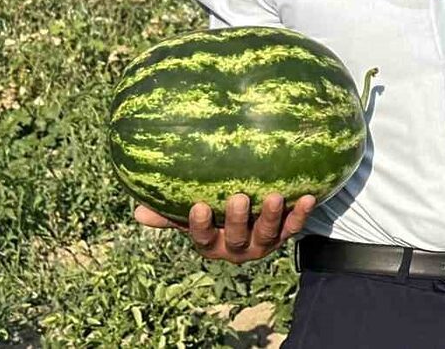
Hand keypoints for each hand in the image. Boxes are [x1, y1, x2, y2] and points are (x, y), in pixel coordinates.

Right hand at [133, 193, 316, 263]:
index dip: (200, 225)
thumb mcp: (193, 216)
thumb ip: (168, 213)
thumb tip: (136, 212)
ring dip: (270, 216)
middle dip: (237, 220)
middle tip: (237, 198)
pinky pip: (294, 226)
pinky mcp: (284, 235)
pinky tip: (307, 196)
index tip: (198, 207)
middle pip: (237, 238)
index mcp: (212, 243)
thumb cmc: (215, 214)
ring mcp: (262, 243)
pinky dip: (301, 214)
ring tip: (273, 196)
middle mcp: (237, 248)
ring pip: (267, 234)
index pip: (202, 238)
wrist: (255, 221)